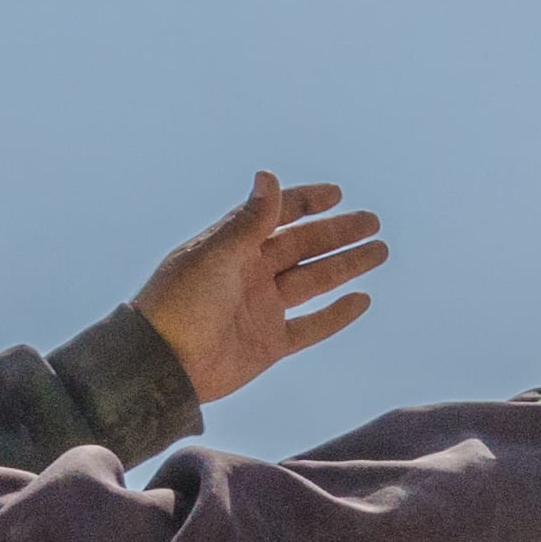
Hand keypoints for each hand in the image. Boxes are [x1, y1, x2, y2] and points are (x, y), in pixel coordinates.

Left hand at [139, 174, 387, 404]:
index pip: (276, 216)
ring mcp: (262, 309)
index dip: (306, 202)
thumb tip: (268, 177)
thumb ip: (248, 222)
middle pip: (304, 247)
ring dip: (346, 266)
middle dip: (338, 233)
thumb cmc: (179, 304)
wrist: (161, 365)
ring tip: (379, 251)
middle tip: (372, 222)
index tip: (337, 194)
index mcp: (233, 247)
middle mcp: (251, 274)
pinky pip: (311, 326)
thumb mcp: (214, 256)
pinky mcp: (269, 344)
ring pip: (314, 281)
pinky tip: (361, 300)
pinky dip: (336, 314)